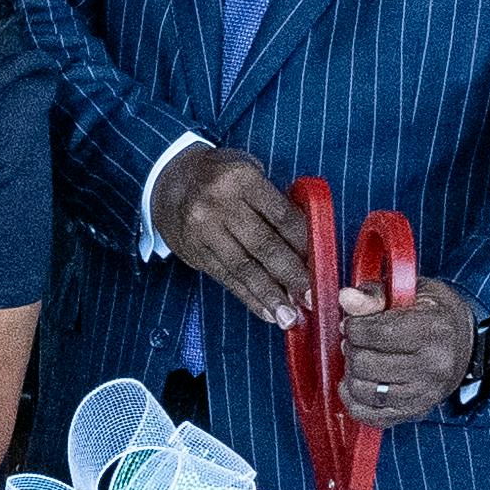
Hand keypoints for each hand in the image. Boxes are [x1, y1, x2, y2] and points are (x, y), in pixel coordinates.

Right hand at [153, 141, 313, 331]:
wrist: (169, 179)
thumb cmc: (220, 176)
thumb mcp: (248, 172)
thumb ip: (273, 202)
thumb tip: (307, 243)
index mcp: (241, 179)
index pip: (281, 216)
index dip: (303, 244)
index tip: (321, 265)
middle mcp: (220, 205)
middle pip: (264, 245)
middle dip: (291, 275)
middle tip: (311, 297)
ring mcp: (203, 230)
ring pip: (243, 268)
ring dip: (270, 295)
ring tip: (290, 317)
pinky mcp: (194, 252)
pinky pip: (226, 278)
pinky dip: (249, 297)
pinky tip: (266, 312)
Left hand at [332, 282, 481, 432]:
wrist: (465, 344)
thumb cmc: (435, 315)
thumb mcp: (412, 292)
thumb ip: (375, 295)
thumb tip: (347, 299)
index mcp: (433, 331)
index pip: (375, 333)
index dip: (354, 326)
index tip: (356, 323)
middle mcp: (433, 367)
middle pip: (365, 364)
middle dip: (352, 349)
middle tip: (358, 341)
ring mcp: (425, 394)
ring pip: (363, 391)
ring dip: (352, 373)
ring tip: (361, 359)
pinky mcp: (415, 412)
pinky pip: (370, 415)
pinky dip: (355, 400)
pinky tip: (358, 382)